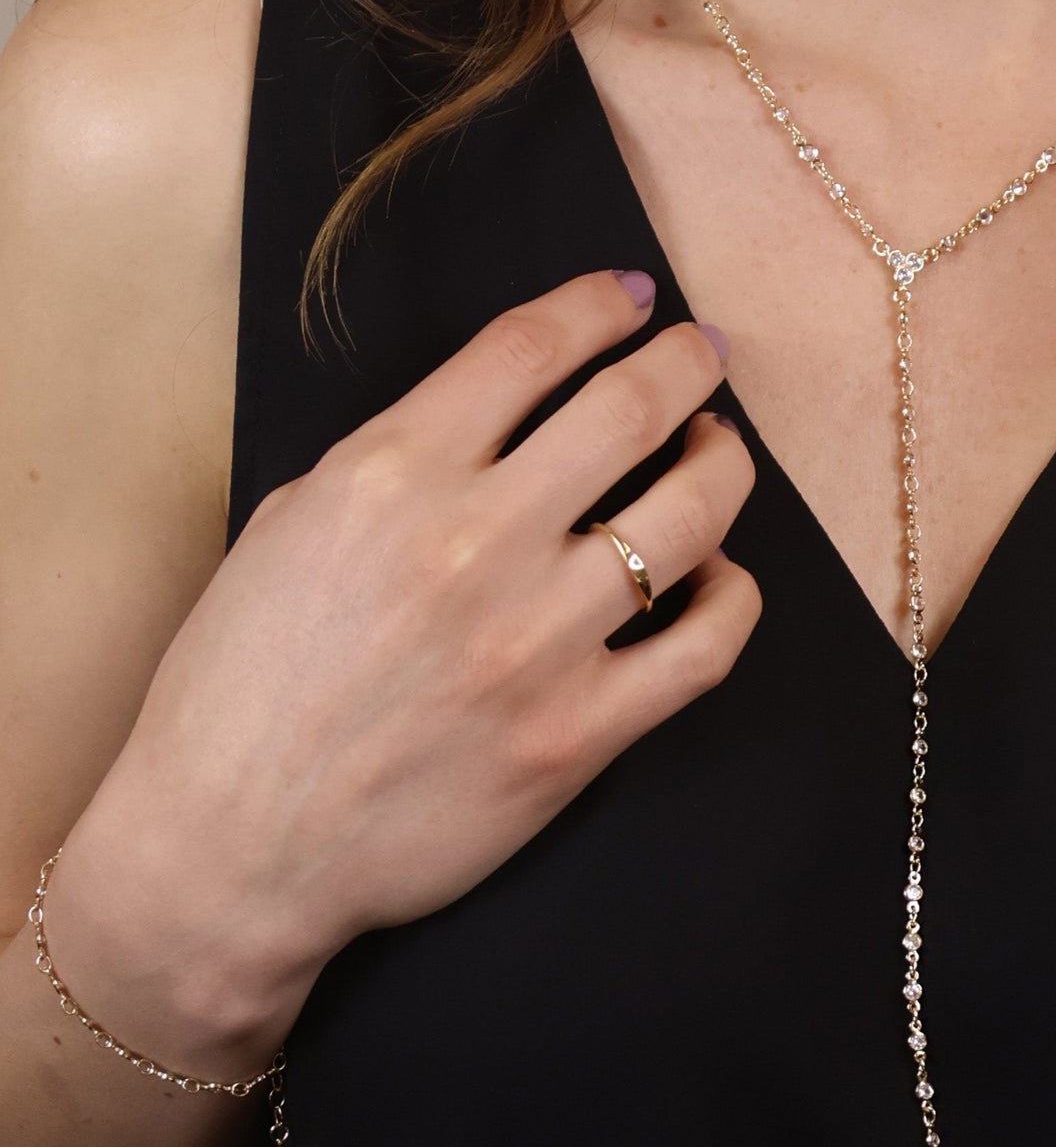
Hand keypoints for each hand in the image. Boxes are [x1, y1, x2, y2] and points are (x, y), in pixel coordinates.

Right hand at [55, 269, 759, 1037]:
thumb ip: (397, 462)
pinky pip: (705, 646)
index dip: (597, 306)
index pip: (529, 348)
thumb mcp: (289, 528)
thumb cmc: (240, 689)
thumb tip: (500, 421)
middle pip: (632, 408)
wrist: (231, 850)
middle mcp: (475, 542)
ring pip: (691, 515)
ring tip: (718, 453)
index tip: (631, 296)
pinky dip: (733, 597)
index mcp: (391, 473)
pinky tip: (721, 577)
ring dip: (723, 464)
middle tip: (703, 355)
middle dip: (685, 364)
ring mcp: (537, 641)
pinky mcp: (579, 734)